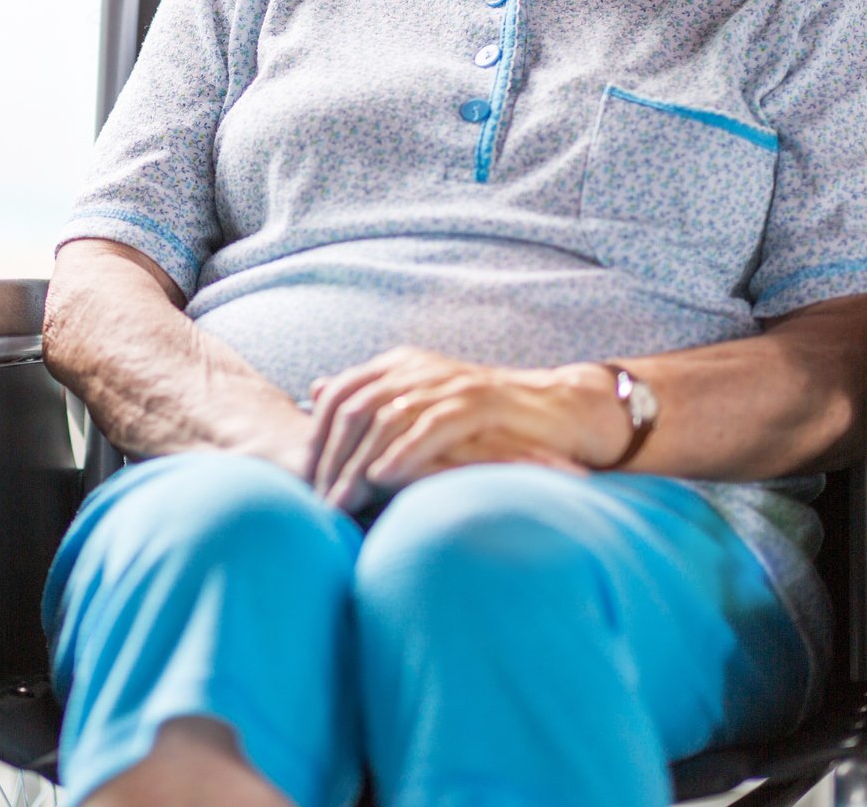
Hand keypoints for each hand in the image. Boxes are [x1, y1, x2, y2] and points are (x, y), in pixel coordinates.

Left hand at [305, 348, 615, 508]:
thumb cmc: (487, 418)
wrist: (560, 410)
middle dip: (333, 457)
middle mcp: (417, 368)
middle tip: (318, 500)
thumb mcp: (421, 404)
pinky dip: (405, 451)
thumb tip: (316, 388)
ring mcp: (449, 382)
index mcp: (399, 365)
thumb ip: (371, 398)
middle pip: (356, 408)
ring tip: (343, 501)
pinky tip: (384, 477)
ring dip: (360, 464)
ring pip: (387, 418)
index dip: (318, 437)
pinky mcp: (481, 403)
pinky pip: (433, 425)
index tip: (305, 480)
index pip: (340, 395)